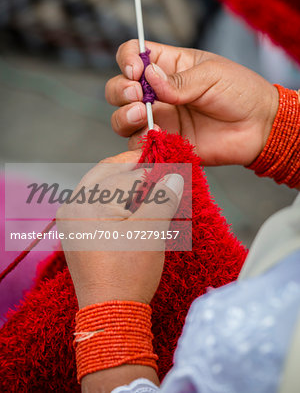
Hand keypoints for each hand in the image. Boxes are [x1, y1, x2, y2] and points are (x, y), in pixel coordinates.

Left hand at [56, 150, 183, 308]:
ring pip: (100, 188)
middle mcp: (72, 206)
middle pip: (105, 173)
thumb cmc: (128, 272)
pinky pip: (96, 204)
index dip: (150, 170)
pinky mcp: (77, 233)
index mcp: (86, 202)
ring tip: (149, 186)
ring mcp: (71, 220)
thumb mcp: (151, 231)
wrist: (110, 314)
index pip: (124, 174)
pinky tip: (133, 204)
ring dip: (124, 183)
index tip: (169, 168)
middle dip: (132, 169)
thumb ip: (162, 198)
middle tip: (158, 169)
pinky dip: (115, 199)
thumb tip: (174, 177)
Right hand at [105, 39, 278, 165]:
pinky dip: (139, 143)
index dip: (127, 60)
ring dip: (124, 117)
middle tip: (137, 95)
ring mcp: (160, 119)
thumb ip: (178, 81)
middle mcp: (158, 93)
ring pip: (122, 119)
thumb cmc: (240, 92)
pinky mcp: (165, 143)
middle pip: (119, 89)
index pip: (133, 55)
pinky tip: (154, 137)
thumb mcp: (211, 75)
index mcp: (168, 66)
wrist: (259, 128)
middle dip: (120, 91)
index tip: (136, 70)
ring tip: (142, 117)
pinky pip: (140, 146)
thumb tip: (147, 76)